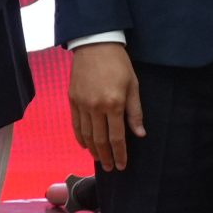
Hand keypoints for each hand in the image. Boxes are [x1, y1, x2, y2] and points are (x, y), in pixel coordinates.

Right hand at [68, 42, 144, 170]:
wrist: (95, 44)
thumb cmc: (119, 64)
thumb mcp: (133, 86)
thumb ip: (135, 112)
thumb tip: (139, 134)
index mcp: (114, 104)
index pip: (116, 137)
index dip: (120, 153)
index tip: (122, 165)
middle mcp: (96, 107)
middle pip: (100, 140)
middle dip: (107, 156)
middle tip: (111, 168)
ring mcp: (82, 104)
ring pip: (86, 135)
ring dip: (93, 150)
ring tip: (100, 160)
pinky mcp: (72, 99)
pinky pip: (76, 124)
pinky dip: (80, 137)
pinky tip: (85, 145)